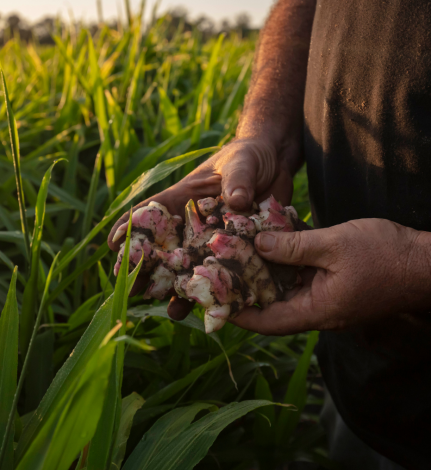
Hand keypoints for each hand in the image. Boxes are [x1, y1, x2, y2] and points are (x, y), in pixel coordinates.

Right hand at [107, 136, 294, 318]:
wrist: (277, 163)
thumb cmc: (251, 156)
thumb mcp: (242, 163)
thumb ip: (237, 180)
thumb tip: (236, 202)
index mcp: (186, 197)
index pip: (152, 212)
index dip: (131, 228)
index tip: (113, 247)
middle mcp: (196, 222)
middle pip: (168, 248)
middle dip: (151, 271)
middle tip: (135, 293)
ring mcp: (216, 238)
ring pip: (194, 266)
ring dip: (183, 288)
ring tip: (174, 312)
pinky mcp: (239, 249)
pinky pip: (226, 272)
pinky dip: (220, 289)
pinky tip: (216, 307)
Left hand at [229, 218, 421, 334]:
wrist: (427, 262)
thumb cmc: (385, 255)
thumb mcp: (334, 245)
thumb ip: (294, 247)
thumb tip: (259, 246)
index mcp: (318, 310)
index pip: (268, 321)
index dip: (239, 313)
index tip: (214, 303)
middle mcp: (320, 310)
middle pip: (274, 305)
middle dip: (248, 289)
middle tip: (221, 271)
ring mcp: (329, 298)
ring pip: (288, 289)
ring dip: (267, 273)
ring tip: (240, 254)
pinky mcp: (336, 285)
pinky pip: (304, 278)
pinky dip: (288, 263)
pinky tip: (274, 243)